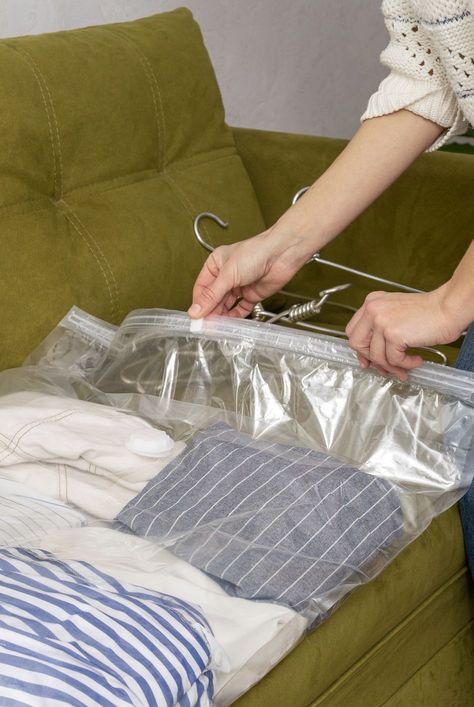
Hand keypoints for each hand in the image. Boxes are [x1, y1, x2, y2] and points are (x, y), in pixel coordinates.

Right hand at [188, 229, 310, 318]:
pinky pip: (240, 309)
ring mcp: (239, 285)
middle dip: (210, 311)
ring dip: (222, 316)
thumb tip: (196, 310)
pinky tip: (231, 323)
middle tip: (206, 325)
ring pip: (226, 305)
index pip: (202, 288)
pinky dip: (236, 317)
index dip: (199, 303)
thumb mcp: (228, 275)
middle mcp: (226, 276)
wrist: (282, 254)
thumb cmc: (256, 252)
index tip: (196, 317)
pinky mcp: (251, 294)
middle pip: (213, 299)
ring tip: (217, 326)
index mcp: (216, 265)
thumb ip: (212, 295)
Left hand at [345, 287, 465, 379]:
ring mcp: (381, 321)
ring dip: (392, 367)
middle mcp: (373, 310)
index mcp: (372, 302)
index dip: (360, 348)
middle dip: (371, 359)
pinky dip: (405, 364)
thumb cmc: (428, 311)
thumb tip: (371, 356)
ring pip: (376, 355)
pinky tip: (416, 360)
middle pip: (357, 343)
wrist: (447, 308)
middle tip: (385, 368)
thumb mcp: (395, 312)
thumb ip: (380, 329)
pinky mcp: (393, 334)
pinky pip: (393, 359)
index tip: (367, 359)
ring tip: (405, 369)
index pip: (353, 330)